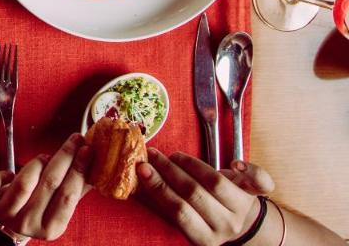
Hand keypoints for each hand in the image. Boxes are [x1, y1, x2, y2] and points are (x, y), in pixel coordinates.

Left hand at [0, 134, 91, 240]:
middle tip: (75, 139)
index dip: (79, 170)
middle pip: (50, 184)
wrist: (0, 231)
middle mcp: (28, 224)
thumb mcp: (55, 207)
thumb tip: (98, 164)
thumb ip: (76, 189)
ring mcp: (5, 214)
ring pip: (24, 182)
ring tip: (44, 158)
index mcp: (51, 228)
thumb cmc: (33, 213)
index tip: (88, 149)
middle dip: (65, 157)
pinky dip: (1, 174)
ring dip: (37, 164)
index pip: (69, 196)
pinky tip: (10, 173)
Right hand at [136, 148, 273, 244]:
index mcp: (204, 237)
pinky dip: (249, 170)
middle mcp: (225, 225)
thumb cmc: (204, 220)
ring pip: (216, 182)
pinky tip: (234, 163)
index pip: (180, 212)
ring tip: (174, 155)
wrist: (243, 226)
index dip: (160, 189)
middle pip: (195, 194)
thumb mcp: (187, 222)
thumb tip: (132, 185)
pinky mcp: (256, 193)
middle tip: (151, 155)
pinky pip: (260, 181)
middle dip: (169, 171)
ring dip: (191, 164)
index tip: (142, 169)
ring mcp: (242, 208)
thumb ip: (164, 206)